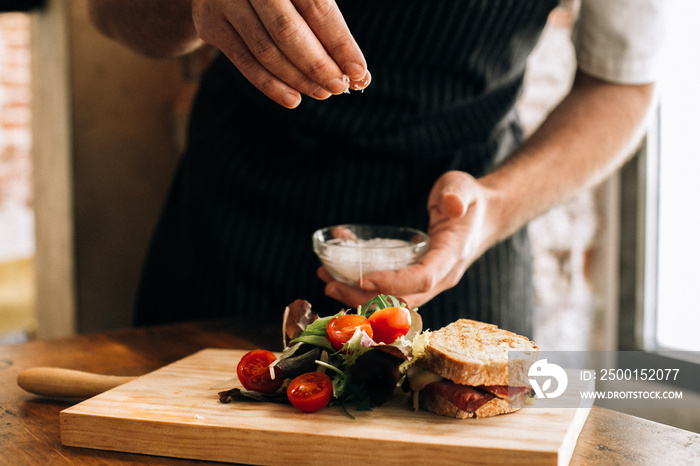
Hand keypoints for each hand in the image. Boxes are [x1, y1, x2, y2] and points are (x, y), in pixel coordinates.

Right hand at [191, 0, 370, 108]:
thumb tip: (361, 75)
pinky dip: (270, 85)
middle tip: (339, 87)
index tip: (359, 72)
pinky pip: (243, 61)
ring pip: (265, 49)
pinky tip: (293, 99)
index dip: (340, 43)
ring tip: (322, 92)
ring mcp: (225, 0)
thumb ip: (329, 30)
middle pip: (287, 31)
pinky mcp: (210, 24)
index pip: (317, 8)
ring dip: (297, 78)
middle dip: (318, 65)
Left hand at [319, 171, 495, 308]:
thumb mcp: (464, 189)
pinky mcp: (416, 280)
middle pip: (401, 299)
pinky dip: (362, 286)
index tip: (362, 279)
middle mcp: (440, 278)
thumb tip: (452, 205)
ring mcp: (428, 283)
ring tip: (326, 280)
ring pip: (392, 300)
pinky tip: (338, 269)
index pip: (422, 279)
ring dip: (357, 296)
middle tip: (330, 284)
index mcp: (451, 257)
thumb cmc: (470, 201)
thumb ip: (457, 195)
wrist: (482, 218)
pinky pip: (389, 290)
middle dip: (364, 297)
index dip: (392, 282)